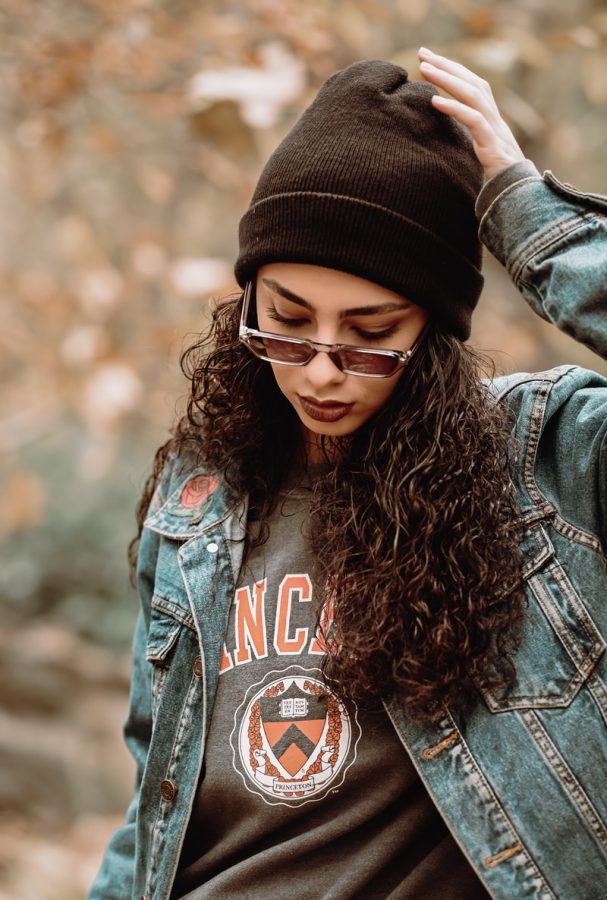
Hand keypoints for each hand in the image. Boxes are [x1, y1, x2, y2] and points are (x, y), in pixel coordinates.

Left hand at [418, 47, 525, 179]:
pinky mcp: (492, 145)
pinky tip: (435, 101)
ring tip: (424, 69)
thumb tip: (442, 133)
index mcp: (490, 118)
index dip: (453, 69)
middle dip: (447, 65)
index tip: (429, 59)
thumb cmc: (496, 178)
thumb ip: (466, 138)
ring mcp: (495, 130)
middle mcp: (494, 118)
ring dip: (447, 79)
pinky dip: (454, 108)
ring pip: (472, 95)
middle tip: (422, 53)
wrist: (518, 196)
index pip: (472, 85)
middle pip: (472, 82)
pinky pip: (473, 120)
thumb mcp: (478, 153)